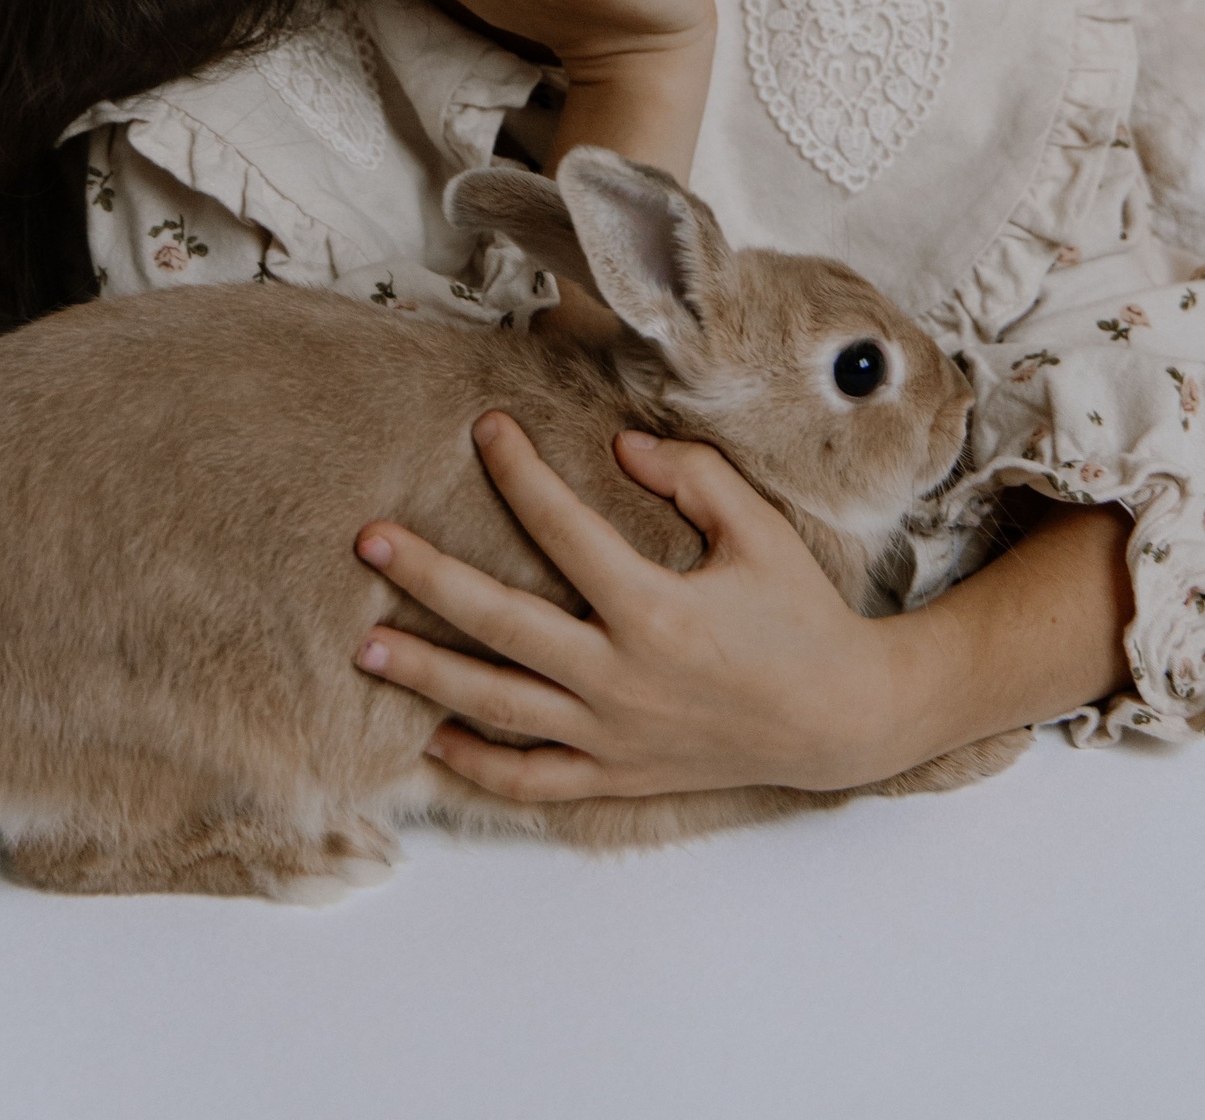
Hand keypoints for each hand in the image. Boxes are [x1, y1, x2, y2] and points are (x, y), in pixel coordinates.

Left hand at [353, 413, 896, 799]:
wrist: (840, 719)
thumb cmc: (800, 616)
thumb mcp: (757, 531)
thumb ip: (691, 476)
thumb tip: (619, 444)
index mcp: (653, 609)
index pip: (562, 530)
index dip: (518, 471)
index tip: (483, 426)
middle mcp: (620, 677)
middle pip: (500, 623)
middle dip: (427, 579)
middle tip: (368, 542)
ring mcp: (612, 735)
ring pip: (497, 706)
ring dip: (426, 674)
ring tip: (364, 647)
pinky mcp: (616, 776)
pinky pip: (531, 779)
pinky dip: (477, 764)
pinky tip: (432, 737)